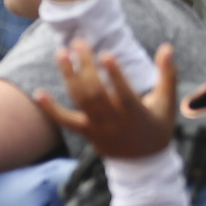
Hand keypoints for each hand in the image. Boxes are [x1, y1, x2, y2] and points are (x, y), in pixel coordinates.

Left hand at [34, 41, 176, 159]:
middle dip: (84, 67)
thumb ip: (167, 74)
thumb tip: (167, 47)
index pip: (123, 94)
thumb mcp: (167, 102)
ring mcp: (96, 127)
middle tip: (78, 43)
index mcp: (136, 114)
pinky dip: (50, 109)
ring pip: (79, 100)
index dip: (115, 75)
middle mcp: (113, 121)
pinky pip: (64, 121)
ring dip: (68, 76)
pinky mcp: (85, 131)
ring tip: (60, 53)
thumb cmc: (157, 126)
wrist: (142, 162)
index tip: (106, 54)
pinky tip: (39, 93)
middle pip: (95, 92)